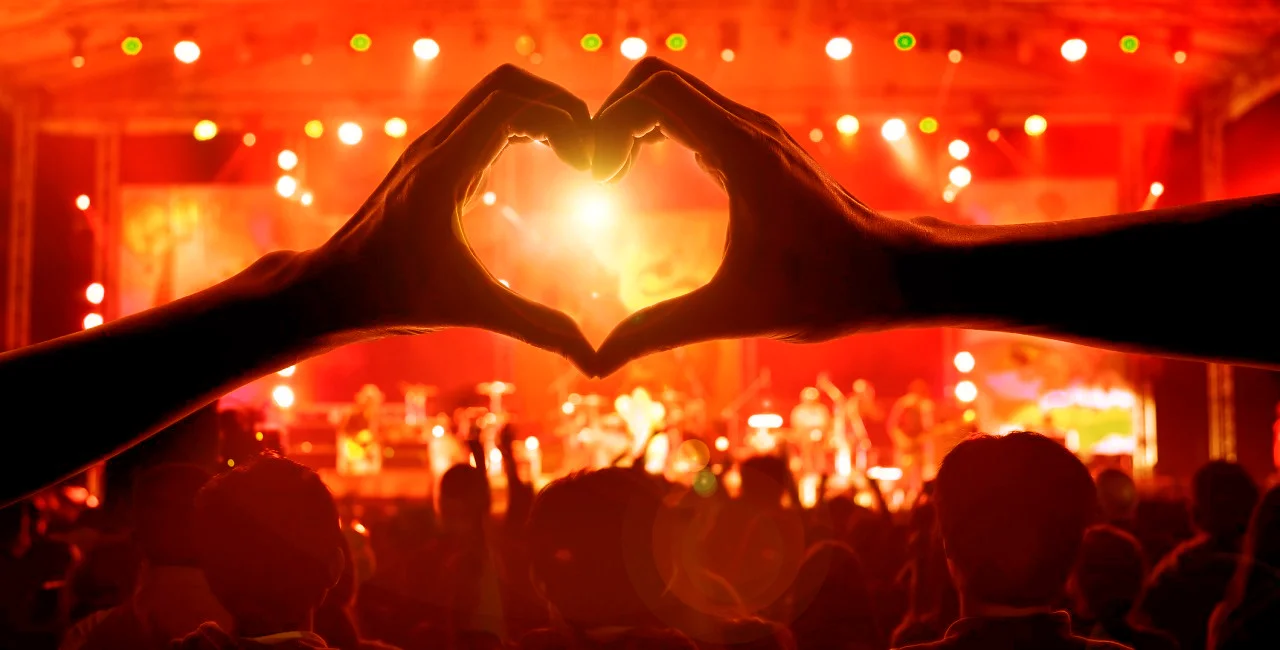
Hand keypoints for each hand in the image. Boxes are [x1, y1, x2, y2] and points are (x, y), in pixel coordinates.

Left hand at [303, 65, 595, 372]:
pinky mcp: (433, 158)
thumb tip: (594, 360)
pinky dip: (522, 125)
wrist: (333, 290)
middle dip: (559, 106)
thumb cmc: (394, 299)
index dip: (562, 118)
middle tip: (589, 151)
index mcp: (444, 169)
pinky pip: (484, 118)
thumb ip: (537, 327)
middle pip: (508, 84)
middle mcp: (435, 146)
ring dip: (542, 112)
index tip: (588, 162)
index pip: (511, 103)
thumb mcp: (473, 310)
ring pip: (495, 96)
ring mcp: (432, 147)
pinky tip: (547, 160)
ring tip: (576, 156)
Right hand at [589, 58, 929, 376]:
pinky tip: (643, 176)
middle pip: (658, 77)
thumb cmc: (822, 290)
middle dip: (614, 114)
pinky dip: (658, 129)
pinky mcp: (758, 146)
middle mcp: (749, 129)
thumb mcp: (732, 313)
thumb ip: (659, 330)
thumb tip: (596, 362)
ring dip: (634, 120)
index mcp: (743, 152)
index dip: (611, 121)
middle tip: (597, 171)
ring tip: (611, 174)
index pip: (656, 91)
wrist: (886, 273)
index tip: (598, 174)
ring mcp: (756, 133)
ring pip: (676, 91)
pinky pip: (694, 112)